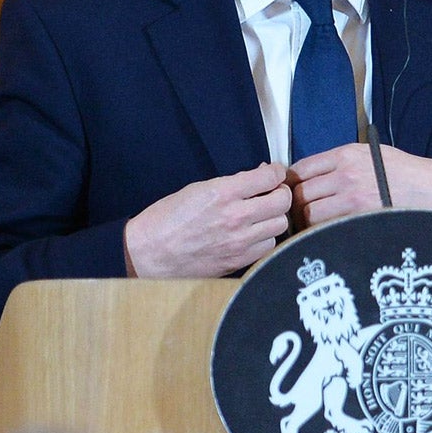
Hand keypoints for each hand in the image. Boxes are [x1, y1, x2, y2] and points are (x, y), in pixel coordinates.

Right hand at [123, 163, 291, 278]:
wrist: (148, 253)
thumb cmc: (167, 219)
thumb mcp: (197, 189)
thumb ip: (231, 184)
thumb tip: (259, 177)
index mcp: (222, 192)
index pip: (268, 177)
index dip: (275, 172)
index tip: (274, 173)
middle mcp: (236, 216)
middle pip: (282, 201)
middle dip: (280, 194)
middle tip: (272, 194)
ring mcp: (240, 240)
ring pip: (280, 225)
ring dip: (274, 218)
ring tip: (261, 216)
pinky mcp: (240, 260)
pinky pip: (269, 246)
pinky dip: (265, 238)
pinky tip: (253, 234)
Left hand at [290, 143, 431, 225]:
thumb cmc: (407, 173)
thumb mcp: (372, 154)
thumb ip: (342, 162)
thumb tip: (313, 176)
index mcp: (346, 155)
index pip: (300, 168)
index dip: (291, 183)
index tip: (292, 192)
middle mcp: (345, 174)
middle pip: (300, 192)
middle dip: (294, 205)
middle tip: (297, 214)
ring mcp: (352, 197)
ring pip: (308, 213)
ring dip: (305, 221)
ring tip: (309, 226)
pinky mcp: (360, 218)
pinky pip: (326, 227)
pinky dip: (320, 231)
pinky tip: (324, 233)